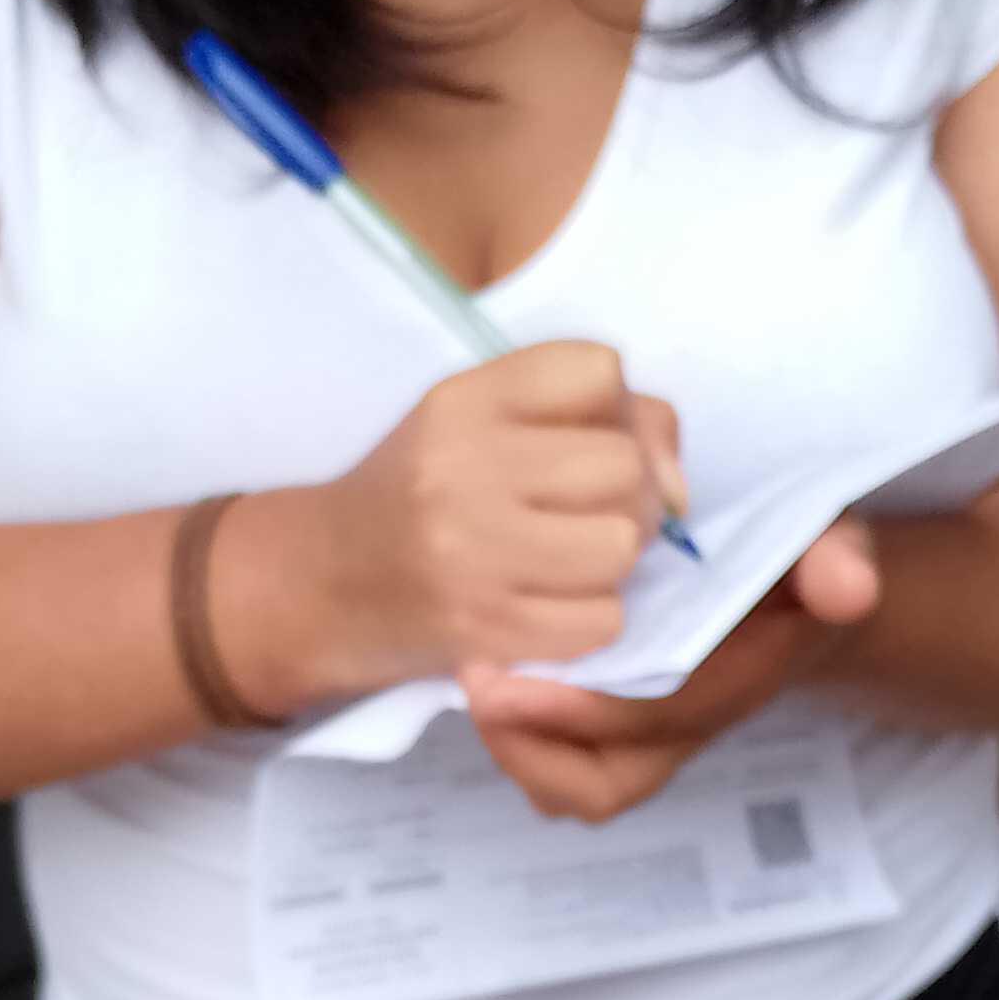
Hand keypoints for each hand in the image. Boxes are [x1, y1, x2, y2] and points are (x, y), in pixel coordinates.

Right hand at [301, 340, 688, 689]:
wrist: (321, 586)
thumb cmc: (415, 497)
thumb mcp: (477, 424)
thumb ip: (586, 416)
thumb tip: (677, 479)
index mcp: (462, 401)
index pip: (598, 370)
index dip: (616, 410)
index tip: (585, 442)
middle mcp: (464, 467)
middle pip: (624, 466)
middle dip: (630, 496)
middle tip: (588, 515)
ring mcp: (471, 553)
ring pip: (621, 545)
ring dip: (613, 562)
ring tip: (569, 562)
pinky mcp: (483, 629)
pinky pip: (600, 621)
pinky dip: (590, 621)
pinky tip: (548, 609)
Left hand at [460, 518, 882, 822]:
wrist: (797, 590)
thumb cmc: (797, 563)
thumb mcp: (826, 545)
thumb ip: (836, 560)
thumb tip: (846, 587)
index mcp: (732, 687)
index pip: (650, 722)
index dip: (576, 711)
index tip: (502, 683)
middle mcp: (682, 730)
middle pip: (596, 786)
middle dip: (530, 745)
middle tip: (472, 680)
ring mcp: (644, 739)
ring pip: (568, 787)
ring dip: (517, 747)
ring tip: (470, 679)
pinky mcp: (610, 727)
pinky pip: (556, 765)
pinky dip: (518, 736)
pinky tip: (487, 673)